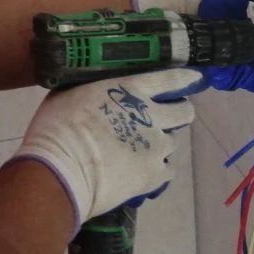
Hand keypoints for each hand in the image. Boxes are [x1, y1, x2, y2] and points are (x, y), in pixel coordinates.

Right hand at [8, 70, 201, 238]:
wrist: (61, 169)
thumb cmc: (57, 127)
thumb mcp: (71, 94)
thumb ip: (93, 92)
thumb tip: (94, 93)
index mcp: (131, 90)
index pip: (169, 79)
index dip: (186, 78)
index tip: (195, 79)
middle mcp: (151, 116)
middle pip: (183, 112)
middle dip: (180, 113)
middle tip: (167, 120)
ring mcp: (156, 146)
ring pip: (173, 143)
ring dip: (161, 144)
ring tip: (144, 152)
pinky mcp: (154, 175)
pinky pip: (168, 170)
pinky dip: (159, 170)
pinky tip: (145, 173)